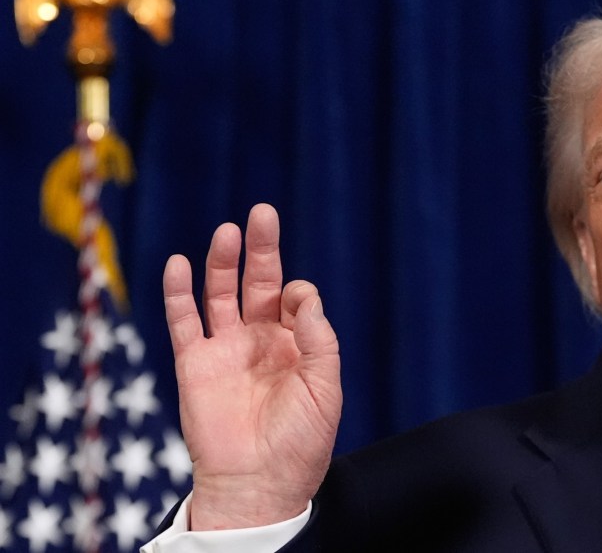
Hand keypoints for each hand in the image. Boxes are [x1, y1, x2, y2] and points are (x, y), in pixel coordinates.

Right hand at [162, 204, 341, 529]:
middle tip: (263, 213)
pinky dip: (178, 292)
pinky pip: (183, 321)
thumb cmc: (300, 442)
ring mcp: (226, 349)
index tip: (297, 305)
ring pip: (219, 294)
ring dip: (222, 262)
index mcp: (296, 346)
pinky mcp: (195, 363)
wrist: (259, 483)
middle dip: (261, 249)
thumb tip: (304, 294)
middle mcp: (260, 341)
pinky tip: (181, 263)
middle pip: (258, 283)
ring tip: (228, 232)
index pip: (295, 299)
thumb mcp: (326, 390)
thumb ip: (319, 340)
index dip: (299, 293)